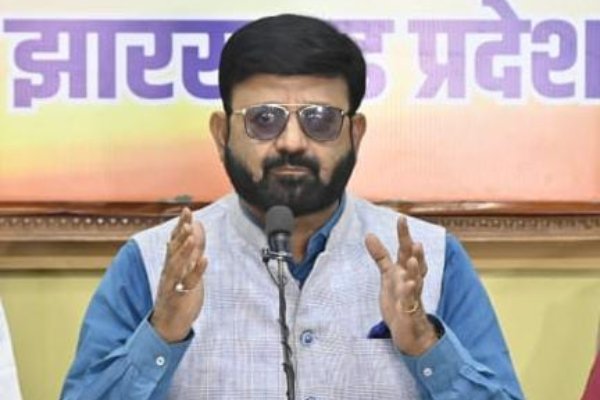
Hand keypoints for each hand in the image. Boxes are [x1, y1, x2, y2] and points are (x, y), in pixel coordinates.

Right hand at [150, 207, 207, 342]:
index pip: (174, 241)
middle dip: (180, 233)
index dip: (180, 226)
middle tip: (187, 218)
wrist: (168, 326)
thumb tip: (197, 225)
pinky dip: (196, 271)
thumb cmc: (178, 294)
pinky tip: (204, 260)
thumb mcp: (187, 267)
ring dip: (184, 250)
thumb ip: (193, 247)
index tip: (187, 210)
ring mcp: (173, 284)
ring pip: (176, 265)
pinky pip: (188, 282)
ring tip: (192, 236)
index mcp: (171, 264)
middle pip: (174, 249)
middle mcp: (169, 272)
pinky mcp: (180, 297)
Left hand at [365, 216, 437, 355]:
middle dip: (414, 250)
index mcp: (404, 271)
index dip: (404, 235)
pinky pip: (411, 300)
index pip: (404, 250)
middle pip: (414, 262)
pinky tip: (409, 283)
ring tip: (413, 257)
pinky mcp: (410, 310)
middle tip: (414, 238)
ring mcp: (412, 295)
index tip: (401, 218)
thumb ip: (381, 256)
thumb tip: (369, 234)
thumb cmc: (400, 299)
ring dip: (415, 268)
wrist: (410, 331)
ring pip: (416, 279)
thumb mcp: (387, 275)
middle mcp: (411, 279)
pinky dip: (410, 291)